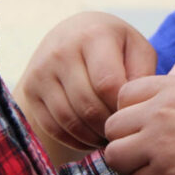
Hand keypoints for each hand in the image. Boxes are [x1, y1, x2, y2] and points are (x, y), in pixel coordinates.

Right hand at [14, 12, 155, 157]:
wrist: (71, 35)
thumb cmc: (114, 46)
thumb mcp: (135, 49)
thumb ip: (144, 74)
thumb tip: (137, 108)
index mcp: (93, 35)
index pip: (108, 84)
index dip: (123, 108)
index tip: (134, 115)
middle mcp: (62, 50)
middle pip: (87, 105)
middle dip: (109, 126)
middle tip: (123, 133)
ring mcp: (42, 70)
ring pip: (69, 119)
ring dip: (92, 136)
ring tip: (109, 137)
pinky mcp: (30, 88)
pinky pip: (53, 126)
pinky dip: (74, 140)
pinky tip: (91, 138)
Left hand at [104, 75, 174, 174]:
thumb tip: (148, 108)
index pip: (123, 94)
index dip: (130, 113)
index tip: (144, 126)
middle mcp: (163, 111)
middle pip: (113, 126)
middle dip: (126, 140)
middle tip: (146, 152)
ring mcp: (162, 143)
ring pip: (116, 156)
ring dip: (133, 165)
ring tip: (156, 168)